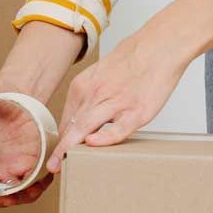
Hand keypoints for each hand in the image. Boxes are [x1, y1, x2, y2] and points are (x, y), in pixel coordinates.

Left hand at [43, 29, 189, 175]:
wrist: (160, 46)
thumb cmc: (134, 58)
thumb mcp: (101, 72)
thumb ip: (91, 94)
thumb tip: (83, 116)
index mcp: (84, 85)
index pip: (67, 119)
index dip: (62, 138)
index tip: (58, 152)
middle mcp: (95, 94)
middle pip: (72, 127)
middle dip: (60, 149)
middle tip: (53, 166)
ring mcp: (115, 103)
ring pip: (86, 129)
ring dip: (72, 148)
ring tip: (63, 165)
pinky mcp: (136, 112)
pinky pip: (116, 130)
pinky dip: (103, 139)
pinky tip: (93, 145)